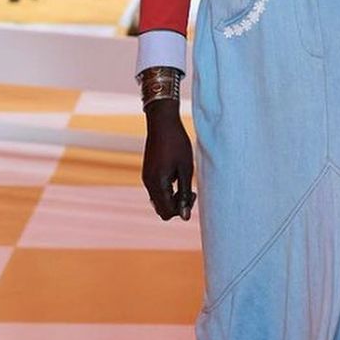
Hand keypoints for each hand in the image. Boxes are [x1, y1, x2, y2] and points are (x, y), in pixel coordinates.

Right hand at [141, 100, 195, 220]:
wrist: (162, 122)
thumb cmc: (177, 143)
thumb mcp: (186, 169)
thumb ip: (184, 193)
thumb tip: (184, 217)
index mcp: (157, 184)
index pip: (167, 212)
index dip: (182, 210)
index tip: (193, 194)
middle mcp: (148, 183)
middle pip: (162, 210)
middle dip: (177, 206)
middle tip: (191, 191)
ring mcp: (146, 178)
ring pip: (159, 201)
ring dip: (173, 198)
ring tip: (184, 182)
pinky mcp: (148, 172)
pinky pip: (157, 191)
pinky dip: (167, 190)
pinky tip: (177, 176)